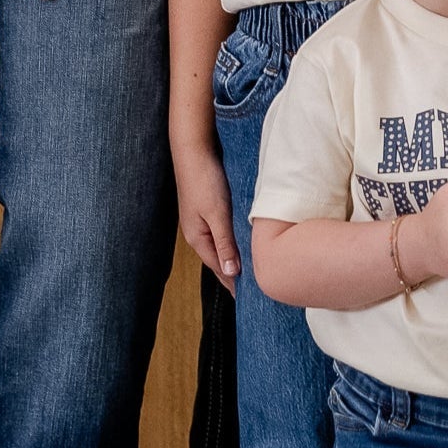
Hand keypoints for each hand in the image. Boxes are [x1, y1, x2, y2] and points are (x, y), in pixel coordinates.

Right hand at [172, 136, 240, 292]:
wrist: (193, 149)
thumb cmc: (204, 180)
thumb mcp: (217, 214)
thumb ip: (224, 243)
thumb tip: (230, 273)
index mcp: (197, 238)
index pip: (219, 269)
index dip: (233, 283)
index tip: (249, 298)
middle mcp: (197, 233)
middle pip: (219, 259)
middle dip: (234, 273)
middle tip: (254, 288)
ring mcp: (201, 220)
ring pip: (221, 245)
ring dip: (234, 256)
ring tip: (252, 268)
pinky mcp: (208, 208)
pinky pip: (222, 231)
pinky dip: (232, 240)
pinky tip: (243, 240)